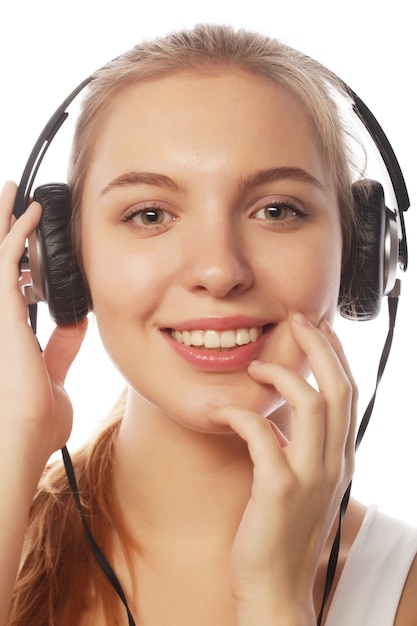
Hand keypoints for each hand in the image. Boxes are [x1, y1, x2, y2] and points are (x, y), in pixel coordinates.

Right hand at [0, 181, 86, 465]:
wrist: (24, 437)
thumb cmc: (34, 419)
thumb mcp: (56, 374)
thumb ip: (63, 346)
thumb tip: (77, 321)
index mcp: (12, 331)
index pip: (13, 284)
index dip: (18, 256)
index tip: (31, 236)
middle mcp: (1, 318)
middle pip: (1, 263)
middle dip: (5, 229)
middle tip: (13, 201)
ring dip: (6, 220)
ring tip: (14, 192)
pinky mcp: (2, 311)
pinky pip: (5, 260)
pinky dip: (17, 233)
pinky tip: (29, 212)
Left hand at [208, 312, 356, 623]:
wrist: (275, 587)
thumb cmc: (282, 531)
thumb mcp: (303, 483)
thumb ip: (301, 448)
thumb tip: (284, 416)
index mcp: (339, 457)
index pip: (347, 393)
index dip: (334, 355)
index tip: (317, 327)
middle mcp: (333, 463)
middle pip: (339, 389)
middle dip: (319, 347)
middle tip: (297, 319)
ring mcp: (309, 477)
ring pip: (313, 405)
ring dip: (284, 374)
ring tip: (259, 363)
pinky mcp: (277, 491)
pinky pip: (262, 437)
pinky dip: (241, 415)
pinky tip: (222, 410)